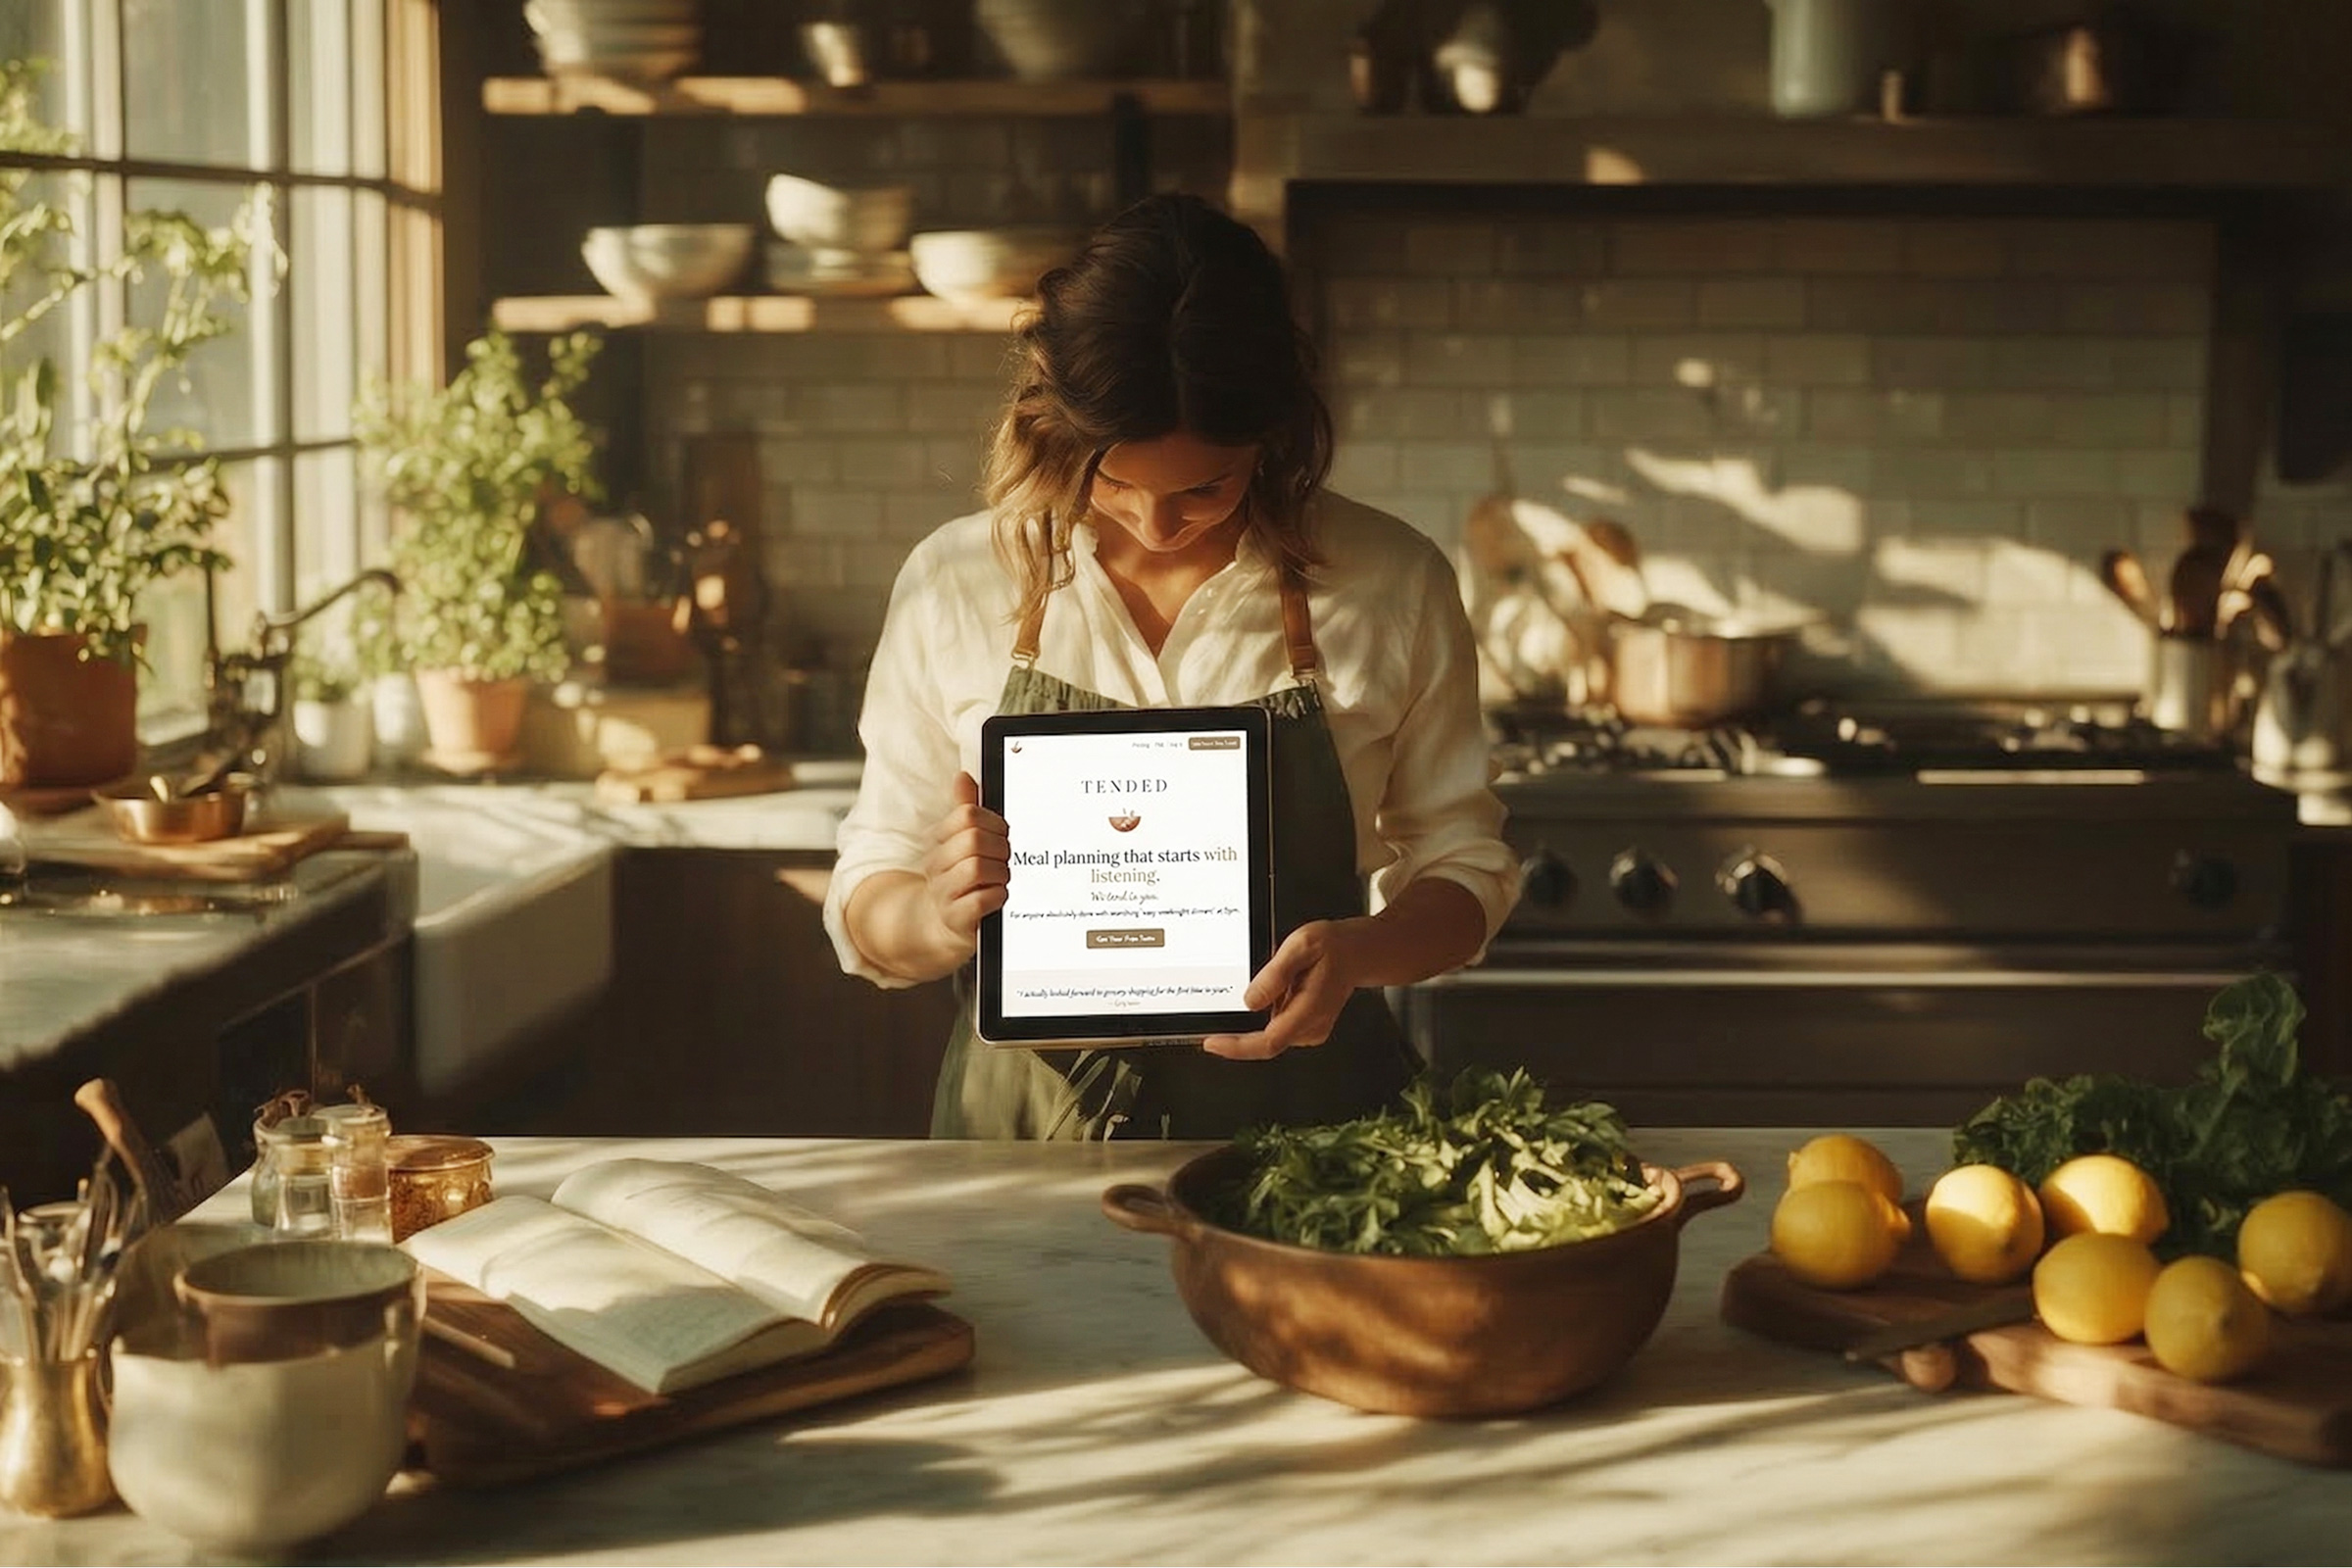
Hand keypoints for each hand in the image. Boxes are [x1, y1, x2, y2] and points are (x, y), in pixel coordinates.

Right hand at [922, 771, 1009, 953]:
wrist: (944, 922)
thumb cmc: (961, 875)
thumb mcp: (961, 841)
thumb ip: (964, 808)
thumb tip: (963, 776)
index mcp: (938, 839)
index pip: (966, 814)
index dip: (994, 821)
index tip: (1002, 832)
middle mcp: (935, 864)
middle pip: (973, 839)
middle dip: (1000, 846)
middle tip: (1006, 857)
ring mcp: (942, 892)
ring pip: (976, 868)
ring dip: (1000, 872)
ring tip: (1002, 877)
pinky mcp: (954, 918)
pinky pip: (980, 900)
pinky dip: (997, 895)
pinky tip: (999, 895)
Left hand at [1200, 918, 1370, 1060]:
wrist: (1359, 953)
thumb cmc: (1334, 947)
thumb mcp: (1301, 945)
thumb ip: (1275, 974)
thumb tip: (1250, 1000)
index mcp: (1310, 1009)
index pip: (1269, 1041)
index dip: (1237, 1047)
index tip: (1211, 1042)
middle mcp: (1311, 1026)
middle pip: (1265, 1043)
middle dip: (1237, 1033)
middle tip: (1216, 1013)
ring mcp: (1311, 1031)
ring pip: (1270, 1035)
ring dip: (1253, 1021)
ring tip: (1271, 984)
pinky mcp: (1307, 1029)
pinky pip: (1277, 1029)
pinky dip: (1265, 1017)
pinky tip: (1274, 991)